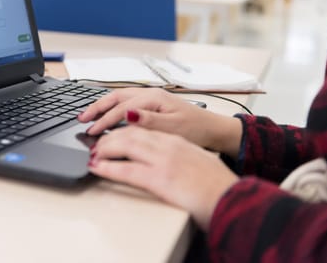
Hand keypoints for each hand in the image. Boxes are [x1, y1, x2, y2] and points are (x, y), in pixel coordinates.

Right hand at [79, 88, 241, 156]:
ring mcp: (151, 98)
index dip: (104, 121)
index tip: (91, 132)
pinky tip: (108, 114)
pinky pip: (127, 102)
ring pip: (120, 98)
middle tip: (81, 119)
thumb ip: (149, 120)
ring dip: (103, 106)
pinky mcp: (153, 105)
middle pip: (116, 97)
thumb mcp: (173, 128)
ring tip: (88, 116)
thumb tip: (127, 113)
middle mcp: (150, 94)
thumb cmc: (196, 129)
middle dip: (97, 108)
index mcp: (153, 98)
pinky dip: (113, 107)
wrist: (213, 130)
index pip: (121, 109)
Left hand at [89, 126, 238, 230]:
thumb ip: (176, 154)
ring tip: (93, 154)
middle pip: (130, 132)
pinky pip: (126, 169)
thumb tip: (161, 157)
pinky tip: (97, 168)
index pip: (142, 127)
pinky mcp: (160, 178)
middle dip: (108, 136)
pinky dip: (107, 167)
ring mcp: (164, 160)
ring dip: (104, 148)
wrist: (233, 198)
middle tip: (96, 144)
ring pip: (124, 144)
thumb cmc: (216, 184)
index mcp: (176, 140)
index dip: (122, 129)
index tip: (110, 134)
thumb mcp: (194, 160)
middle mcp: (168, 145)